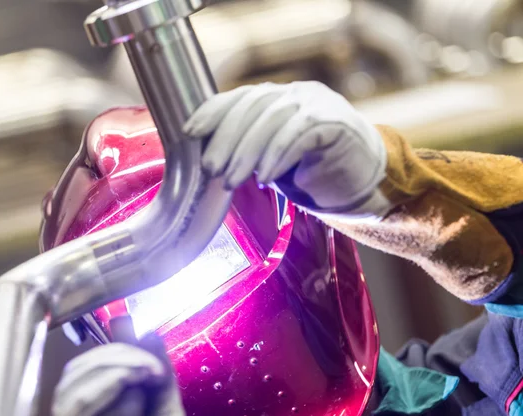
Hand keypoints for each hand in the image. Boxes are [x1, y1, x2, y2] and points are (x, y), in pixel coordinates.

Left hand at [184, 81, 388, 217]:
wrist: (363, 180)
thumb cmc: (313, 172)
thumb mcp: (274, 158)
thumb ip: (248, 148)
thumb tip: (208, 157)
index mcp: (279, 97)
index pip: (240, 98)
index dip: (213, 113)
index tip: (191, 133)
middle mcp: (296, 93)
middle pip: (252, 107)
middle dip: (226, 140)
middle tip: (210, 169)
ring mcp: (316, 104)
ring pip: (272, 121)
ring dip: (246, 155)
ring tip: (232, 181)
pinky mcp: (334, 123)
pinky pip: (298, 136)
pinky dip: (277, 158)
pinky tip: (265, 179)